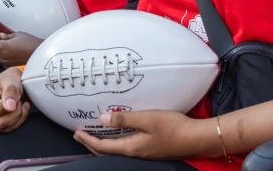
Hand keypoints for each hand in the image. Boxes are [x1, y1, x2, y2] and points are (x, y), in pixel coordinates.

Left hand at [0, 31, 41, 67]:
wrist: (38, 53)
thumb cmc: (30, 44)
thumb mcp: (17, 34)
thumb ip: (6, 36)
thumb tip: (1, 36)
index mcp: (2, 47)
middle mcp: (2, 56)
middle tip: (4, 40)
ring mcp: (5, 63)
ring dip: (1, 51)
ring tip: (10, 46)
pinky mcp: (10, 67)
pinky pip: (4, 61)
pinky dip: (6, 57)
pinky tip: (13, 52)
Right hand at [0, 67, 29, 131]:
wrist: (9, 82)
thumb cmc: (9, 79)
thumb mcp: (12, 80)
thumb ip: (11, 91)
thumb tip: (10, 107)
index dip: (12, 106)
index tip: (18, 97)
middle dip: (16, 114)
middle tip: (21, 103)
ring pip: (3, 128)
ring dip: (17, 119)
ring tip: (20, 106)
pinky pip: (4, 130)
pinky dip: (15, 123)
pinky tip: (17, 112)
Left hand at [73, 110, 216, 159]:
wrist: (195, 138)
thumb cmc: (173, 126)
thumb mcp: (148, 118)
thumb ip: (126, 118)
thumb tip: (103, 118)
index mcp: (132, 147)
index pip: (103, 146)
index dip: (89, 139)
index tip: (77, 132)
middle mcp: (135, 154)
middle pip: (107, 152)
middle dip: (91, 144)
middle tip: (79, 134)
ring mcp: (143, 154)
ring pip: (116, 152)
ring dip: (102, 145)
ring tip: (94, 136)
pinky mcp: (150, 151)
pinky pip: (125, 150)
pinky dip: (114, 144)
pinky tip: (118, 137)